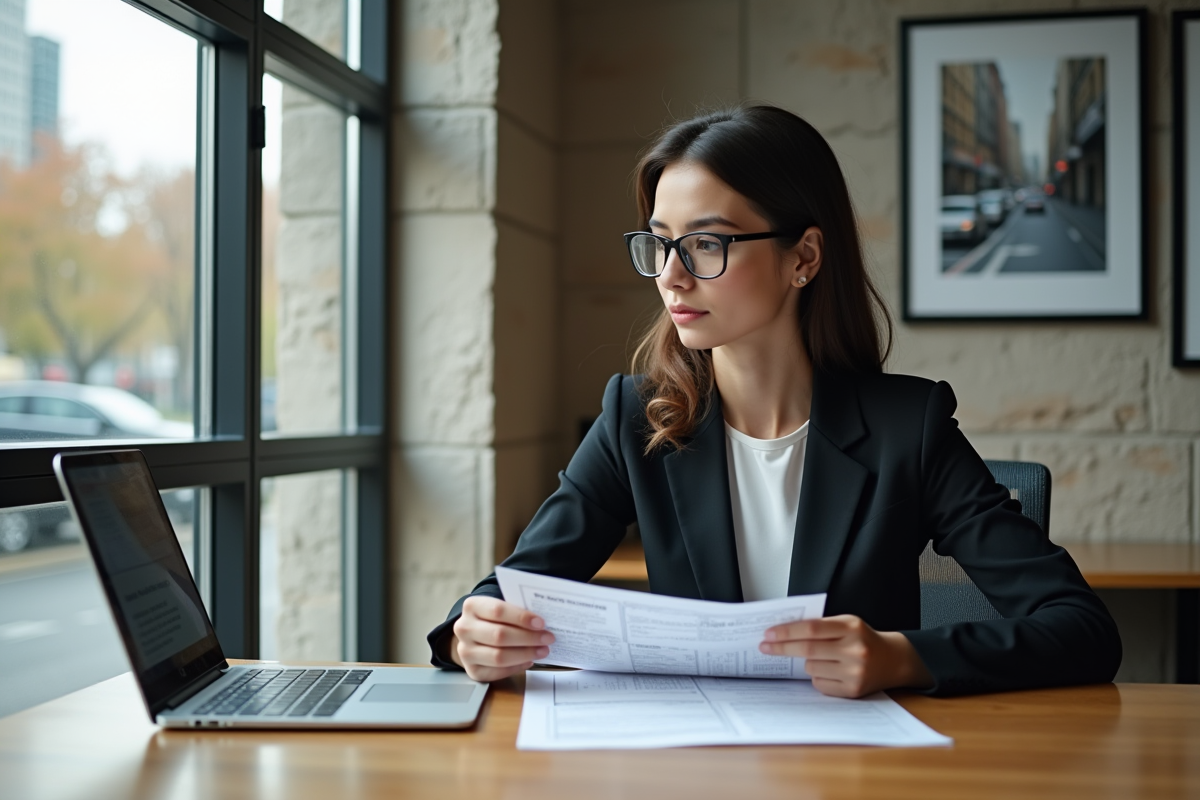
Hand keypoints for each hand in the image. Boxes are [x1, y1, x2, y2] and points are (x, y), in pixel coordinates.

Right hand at [449, 596, 555, 681]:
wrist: (473, 635)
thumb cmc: (494, 618)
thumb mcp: (501, 607)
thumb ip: (516, 610)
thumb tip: (543, 621)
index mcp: (472, 606)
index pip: (498, 610)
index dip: (521, 617)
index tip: (541, 623)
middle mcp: (464, 628)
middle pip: (499, 635)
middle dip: (528, 638)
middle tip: (548, 638)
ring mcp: (465, 651)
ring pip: (499, 656)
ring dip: (525, 654)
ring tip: (543, 651)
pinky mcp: (471, 670)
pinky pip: (497, 672)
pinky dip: (517, 667)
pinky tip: (529, 660)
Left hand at [759, 615, 932, 697]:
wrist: (893, 660)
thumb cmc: (863, 639)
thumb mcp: (847, 624)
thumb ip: (821, 625)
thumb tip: (783, 632)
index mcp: (851, 627)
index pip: (811, 628)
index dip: (786, 632)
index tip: (768, 634)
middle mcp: (855, 650)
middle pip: (807, 650)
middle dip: (782, 648)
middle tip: (765, 646)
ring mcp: (855, 672)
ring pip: (812, 668)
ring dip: (807, 663)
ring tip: (823, 658)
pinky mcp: (853, 691)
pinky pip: (820, 684)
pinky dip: (818, 677)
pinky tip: (832, 671)